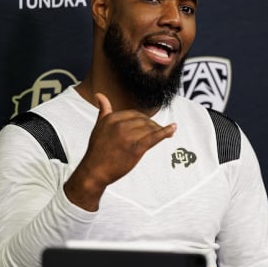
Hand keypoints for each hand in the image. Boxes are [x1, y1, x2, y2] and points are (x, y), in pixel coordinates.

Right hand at [64, 93, 175, 210]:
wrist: (94, 171)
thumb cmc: (97, 151)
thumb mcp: (98, 126)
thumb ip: (103, 110)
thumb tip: (100, 95)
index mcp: (112, 118)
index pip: (134, 114)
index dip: (144, 119)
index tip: (150, 124)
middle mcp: (119, 125)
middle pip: (144, 120)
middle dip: (153, 125)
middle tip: (159, 131)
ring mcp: (128, 137)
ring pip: (150, 129)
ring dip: (160, 130)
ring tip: (168, 133)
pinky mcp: (135, 149)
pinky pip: (153, 138)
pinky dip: (165, 132)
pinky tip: (173, 129)